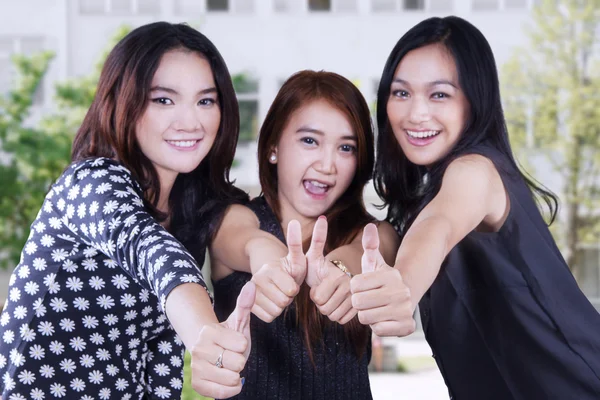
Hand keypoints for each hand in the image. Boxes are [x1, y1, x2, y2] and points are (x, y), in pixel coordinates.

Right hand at [190, 281, 255, 398]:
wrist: (211, 353)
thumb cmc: (228, 337)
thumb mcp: (238, 321)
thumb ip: (245, 304)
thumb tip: (251, 285)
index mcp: (209, 332)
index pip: (242, 345)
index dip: (242, 345)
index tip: (233, 342)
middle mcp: (199, 350)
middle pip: (238, 363)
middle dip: (239, 360)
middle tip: (230, 355)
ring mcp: (197, 368)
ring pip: (232, 379)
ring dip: (236, 375)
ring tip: (227, 366)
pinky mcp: (197, 385)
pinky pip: (224, 393)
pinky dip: (231, 388)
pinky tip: (225, 378)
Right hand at [251, 220, 302, 321]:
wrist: (269, 273)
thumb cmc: (288, 267)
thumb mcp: (296, 257)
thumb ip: (296, 243)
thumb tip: (294, 221)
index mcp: (271, 269)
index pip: (291, 291)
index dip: (294, 289)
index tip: (292, 281)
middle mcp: (258, 279)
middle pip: (283, 302)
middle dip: (288, 297)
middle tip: (286, 288)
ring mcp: (251, 292)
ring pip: (276, 311)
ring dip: (281, 305)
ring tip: (279, 293)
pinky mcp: (249, 304)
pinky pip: (269, 317)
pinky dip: (273, 312)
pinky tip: (272, 301)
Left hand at [306, 217, 356, 323]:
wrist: (345, 279)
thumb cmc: (323, 268)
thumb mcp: (317, 255)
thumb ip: (318, 238)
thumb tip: (321, 218)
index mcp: (340, 276)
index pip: (317, 299)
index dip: (315, 294)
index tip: (321, 284)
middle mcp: (352, 288)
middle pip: (325, 309)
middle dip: (322, 303)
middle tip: (328, 292)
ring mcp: (360, 301)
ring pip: (333, 316)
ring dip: (330, 310)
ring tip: (334, 298)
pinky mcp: (364, 312)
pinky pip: (341, 320)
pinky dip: (339, 316)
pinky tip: (342, 306)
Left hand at [350, 223, 415, 336]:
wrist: (403, 299)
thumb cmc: (381, 281)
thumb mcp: (374, 262)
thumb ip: (370, 245)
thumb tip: (369, 226)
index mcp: (390, 275)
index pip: (354, 285)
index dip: (355, 288)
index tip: (364, 287)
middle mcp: (400, 291)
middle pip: (358, 303)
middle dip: (359, 303)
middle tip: (368, 300)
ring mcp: (404, 309)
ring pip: (365, 317)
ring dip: (367, 315)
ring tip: (376, 308)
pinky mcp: (406, 326)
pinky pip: (377, 330)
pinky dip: (377, 327)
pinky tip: (384, 318)